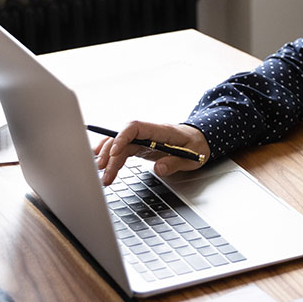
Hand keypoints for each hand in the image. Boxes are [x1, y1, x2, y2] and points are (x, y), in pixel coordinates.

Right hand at [93, 121, 210, 185]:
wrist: (201, 140)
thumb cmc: (197, 145)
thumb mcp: (192, 157)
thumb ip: (175, 162)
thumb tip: (159, 168)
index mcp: (161, 130)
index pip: (135, 127)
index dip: (122, 137)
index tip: (114, 152)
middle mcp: (149, 133)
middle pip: (123, 138)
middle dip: (111, 154)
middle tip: (105, 173)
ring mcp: (144, 139)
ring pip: (120, 144)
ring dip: (109, 157)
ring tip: (102, 174)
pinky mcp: (141, 146)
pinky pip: (123, 149)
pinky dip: (112, 156)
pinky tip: (102, 162)